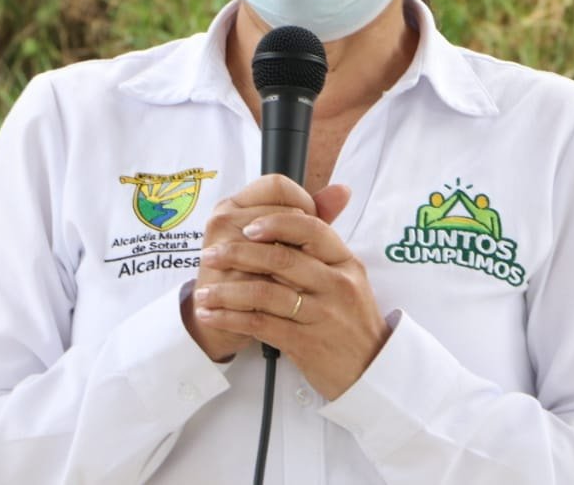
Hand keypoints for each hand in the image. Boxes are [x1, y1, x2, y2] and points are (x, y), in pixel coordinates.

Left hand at [191, 182, 390, 399]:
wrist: (369, 370)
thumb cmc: (351, 320)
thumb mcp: (347, 279)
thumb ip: (322, 248)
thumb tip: (308, 203)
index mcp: (345, 263)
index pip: (311, 229)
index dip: (276, 223)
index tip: (248, 226)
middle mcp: (336, 285)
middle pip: (281, 258)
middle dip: (238, 254)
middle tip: (211, 255)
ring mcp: (322, 315)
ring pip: (266, 292)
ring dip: (227, 291)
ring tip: (204, 292)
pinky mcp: (306, 343)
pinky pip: (260, 325)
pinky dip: (231, 318)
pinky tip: (213, 316)